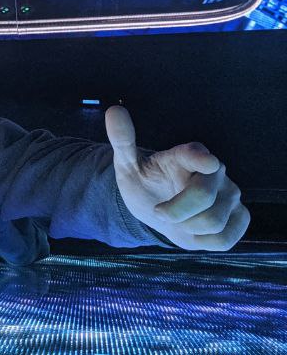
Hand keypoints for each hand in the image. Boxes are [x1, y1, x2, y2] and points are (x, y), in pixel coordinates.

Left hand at [106, 106, 249, 250]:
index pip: (196, 154)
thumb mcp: (128, 163)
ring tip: (178, 219)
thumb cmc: (145, 182)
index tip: (206, 162)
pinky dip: (203, 242)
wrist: (158, 209)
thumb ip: (122, 140)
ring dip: (187, 228)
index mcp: (188, 154)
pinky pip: (224, 239)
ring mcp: (231, 194)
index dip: (201, 159)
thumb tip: (114, 111)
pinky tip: (195, 230)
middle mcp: (215, 171)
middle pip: (203, 197)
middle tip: (158, 211)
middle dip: (174, 212)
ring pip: (213, 222)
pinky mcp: (240, 216)